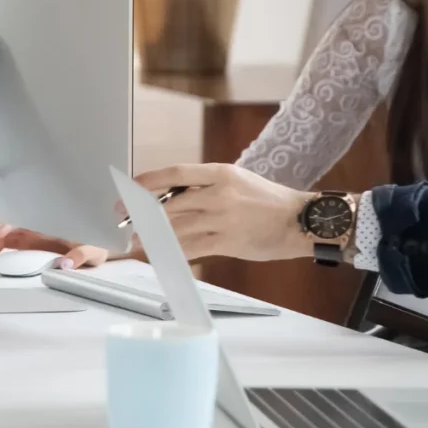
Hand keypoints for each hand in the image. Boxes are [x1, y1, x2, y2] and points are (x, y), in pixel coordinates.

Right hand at [0, 225, 115, 271]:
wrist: (104, 242)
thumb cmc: (100, 241)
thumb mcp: (95, 248)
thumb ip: (80, 254)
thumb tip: (65, 264)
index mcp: (50, 223)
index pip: (22, 222)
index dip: (6, 227)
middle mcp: (40, 227)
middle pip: (9, 227)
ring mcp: (35, 235)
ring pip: (7, 234)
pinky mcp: (34, 243)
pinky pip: (12, 243)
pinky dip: (0, 248)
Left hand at [131, 164, 315, 261]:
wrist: (300, 220)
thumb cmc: (269, 201)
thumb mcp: (238, 180)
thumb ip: (207, 187)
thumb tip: (173, 197)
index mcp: (221, 173)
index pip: (174, 173)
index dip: (147, 181)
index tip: (130, 189)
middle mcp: (219, 193)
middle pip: (170, 204)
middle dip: (143, 214)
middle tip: (126, 220)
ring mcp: (223, 218)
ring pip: (177, 228)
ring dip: (154, 236)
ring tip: (139, 240)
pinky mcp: (229, 241)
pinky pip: (192, 248)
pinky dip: (173, 252)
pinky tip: (162, 254)